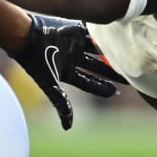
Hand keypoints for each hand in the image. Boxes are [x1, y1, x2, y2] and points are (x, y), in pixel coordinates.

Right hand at [14, 14, 123, 129]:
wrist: (26, 36)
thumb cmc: (36, 61)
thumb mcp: (49, 85)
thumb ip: (60, 104)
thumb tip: (67, 128)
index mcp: (65, 72)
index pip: (87, 82)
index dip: (101, 87)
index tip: (115, 92)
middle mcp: (71, 58)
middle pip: (96, 67)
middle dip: (112, 72)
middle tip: (130, 76)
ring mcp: (74, 44)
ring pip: (98, 50)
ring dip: (112, 53)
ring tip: (129, 55)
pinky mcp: (76, 29)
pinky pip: (95, 32)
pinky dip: (105, 34)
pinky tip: (119, 35)